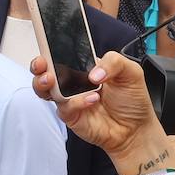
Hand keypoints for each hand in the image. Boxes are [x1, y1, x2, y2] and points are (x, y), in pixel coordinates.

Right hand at [31, 52, 167, 173]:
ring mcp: (69, 99)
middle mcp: (72, 83)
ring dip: (43, 83)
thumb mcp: (131, 72)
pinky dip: (75, 102)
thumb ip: (114, 62)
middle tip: (42, 64)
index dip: (51, 50)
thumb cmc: (132, 100)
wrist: (136, 128)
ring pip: (45, 90)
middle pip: (45, 71)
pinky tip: (92, 100)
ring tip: (51, 79)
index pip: (62, 55)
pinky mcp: (70, 115)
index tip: (47, 47)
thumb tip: (93, 72)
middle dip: (38, 66)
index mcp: (83, 68)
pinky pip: (64, 107)